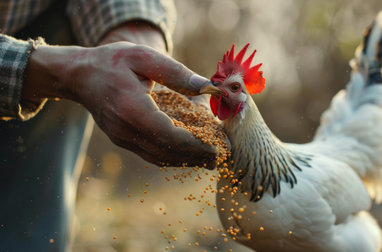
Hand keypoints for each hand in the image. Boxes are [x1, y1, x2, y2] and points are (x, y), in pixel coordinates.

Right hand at [22, 41, 216, 167]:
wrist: (79, 75)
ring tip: (208, 161)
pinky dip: (170, 156)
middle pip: (166, 151)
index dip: (196, 144)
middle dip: (195, 157)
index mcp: (131, 108)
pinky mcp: (122, 139)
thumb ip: (176, 73)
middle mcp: (125, 129)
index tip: (217, 147)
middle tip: (220, 158)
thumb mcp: (144, 57)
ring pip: (158, 157)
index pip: (169, 135)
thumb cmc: (112, 61)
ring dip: (185, 161)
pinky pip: (150, 153)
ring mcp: (122, 137)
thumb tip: (207, 87)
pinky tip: (186, 155)